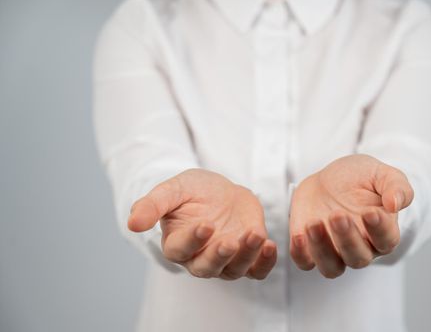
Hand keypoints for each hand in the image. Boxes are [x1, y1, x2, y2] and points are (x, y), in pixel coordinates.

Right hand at [128, 168, 276, 279]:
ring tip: (255, 235)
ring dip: (246, 256)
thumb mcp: (172, 190)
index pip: (181, 249)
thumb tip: (132, 223)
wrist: (220, 190)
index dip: (192, 240)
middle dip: (219, 257)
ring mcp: (226, 258)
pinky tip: (271, 246)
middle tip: (230, 242)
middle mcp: (200, 256)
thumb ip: (152, 204)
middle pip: (207, 268)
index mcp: (178, 243)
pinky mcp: (248, 255)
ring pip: (234, 269)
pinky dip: (265, 263)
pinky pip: (257, 269)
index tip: (205, 224)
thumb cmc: (192, 191)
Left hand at [289, 154, 413, 277]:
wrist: (330, 180)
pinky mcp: (310, 248)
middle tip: (337, 215)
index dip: (379, 229)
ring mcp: (334, 251)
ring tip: (314, 224)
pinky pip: (305, 261)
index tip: (370, 212)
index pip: (386, 239)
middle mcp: (361, 248)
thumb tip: (396, 203)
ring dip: (322, 250)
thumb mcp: (380, 174)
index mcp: (382, 231)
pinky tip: (299, 234)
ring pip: (332, 267)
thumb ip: (396, 186)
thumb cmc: (360, 179)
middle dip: (347, 239)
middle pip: (358, 258)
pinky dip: (300, 253)